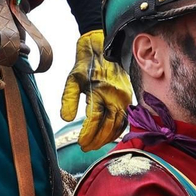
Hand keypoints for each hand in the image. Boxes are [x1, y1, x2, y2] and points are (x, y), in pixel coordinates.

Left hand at [59, 29, 132, 149]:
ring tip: (95, 144)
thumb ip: (69, 99)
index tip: (81, 143)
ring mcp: (125, 98)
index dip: (88, 134)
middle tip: (86, 148)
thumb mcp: (73, 78)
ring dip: (108, 138)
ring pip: (119, 125)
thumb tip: (67, 119)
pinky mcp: (128, 98)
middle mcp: (116, 96)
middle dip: (97, 140)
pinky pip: (125, 119)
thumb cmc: (87, 64)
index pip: (95, 119)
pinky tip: (108, 135)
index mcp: (101, 91)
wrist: (104, 48)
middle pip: (108, 126)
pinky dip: (117, 130)